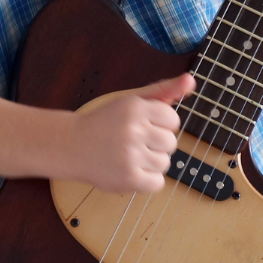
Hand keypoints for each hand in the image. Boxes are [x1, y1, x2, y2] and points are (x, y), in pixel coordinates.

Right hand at [70, 74, 194, 193]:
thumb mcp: (132, 101)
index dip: (160, 124)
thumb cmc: (106, 122)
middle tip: (134, 142)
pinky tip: (131, 170)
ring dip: (152, 162)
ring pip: (165, 163)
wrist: (72, 146)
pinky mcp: (129, 179)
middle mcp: (134, 130)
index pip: (173, 119)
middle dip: (157, 144)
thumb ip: (163, 90)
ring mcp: (131, 156)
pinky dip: (147, 179)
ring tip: (130, 156)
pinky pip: (157, 182)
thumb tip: (191, 80)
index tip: (143, 125)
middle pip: (171, 143)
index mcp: (136, 107)